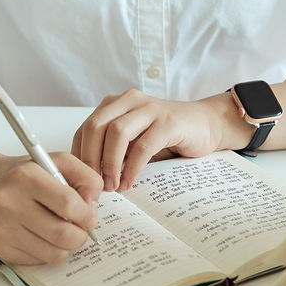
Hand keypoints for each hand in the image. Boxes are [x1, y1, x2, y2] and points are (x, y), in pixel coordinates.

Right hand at [0, 152, 103, 265]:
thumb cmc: (22, 175)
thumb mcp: (56, 163)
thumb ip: (85, 178)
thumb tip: (92, 209)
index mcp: (25, 177)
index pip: (69, 204)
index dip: (86, 214)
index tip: (88, 215)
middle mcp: (9, 203)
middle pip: (63, 234)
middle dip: (80, 235)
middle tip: (79, 228)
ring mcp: (2, 228)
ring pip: (54, 254)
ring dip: (66, 246)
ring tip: (60, 231)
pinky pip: (39, 261)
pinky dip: (47, 251)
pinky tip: (40, 235)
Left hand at [72, 89, 232, 190]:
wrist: (206, 125)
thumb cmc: (166, 135)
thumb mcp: (133, 141)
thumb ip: (113, 150)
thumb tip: (88, 177)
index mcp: (115, 104)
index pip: (85, 128)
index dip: (79, 155)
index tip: (80, 179)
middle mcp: (129, 100)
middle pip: (96, 127)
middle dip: (90, 159)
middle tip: (93, 185)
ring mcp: (149, 108)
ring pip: (117, 133)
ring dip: (110, 164)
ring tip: (112, 186)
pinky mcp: (168, 122)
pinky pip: (142, 146)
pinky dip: (132, 168)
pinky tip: (129, 182)